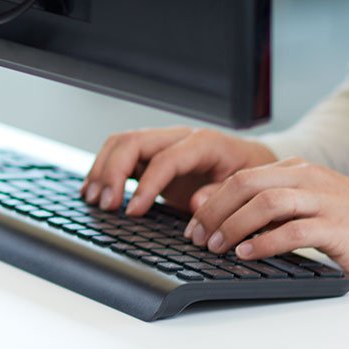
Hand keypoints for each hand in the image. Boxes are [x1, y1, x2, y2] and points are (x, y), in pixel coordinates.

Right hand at [82, 126, 277, 216]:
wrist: (255, 165)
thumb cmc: (251, 177)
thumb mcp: (246, 188)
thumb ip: (221, 194)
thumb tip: (197, 200)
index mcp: (203, 143)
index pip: (164, 159)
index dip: (146, 185)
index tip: (132, 211)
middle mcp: (179, 137)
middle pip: (133, 141)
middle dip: (113, 172)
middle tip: (105, 205)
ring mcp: (164, 144)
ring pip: (121, 143)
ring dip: (103, 169)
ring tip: (94, 199)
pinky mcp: (153, 155)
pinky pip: (121, 154)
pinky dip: (104, 171)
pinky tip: (95, 191)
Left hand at [183, 158, 348, 277]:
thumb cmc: (343, 221)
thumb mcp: (300, 207)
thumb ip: (266, 207)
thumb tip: (218, 216)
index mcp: (294, 170)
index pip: (241, 178)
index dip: (211, 202)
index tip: (192, 226)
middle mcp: (305, 179)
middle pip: (247, 185)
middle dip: (215, 212)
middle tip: (197, 238)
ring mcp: (321, 200)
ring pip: (267, 203)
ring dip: (235, 226)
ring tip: (217, 247)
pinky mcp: (335, 227)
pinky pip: (293, 230)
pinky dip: (265, 242)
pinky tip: (248, 254)